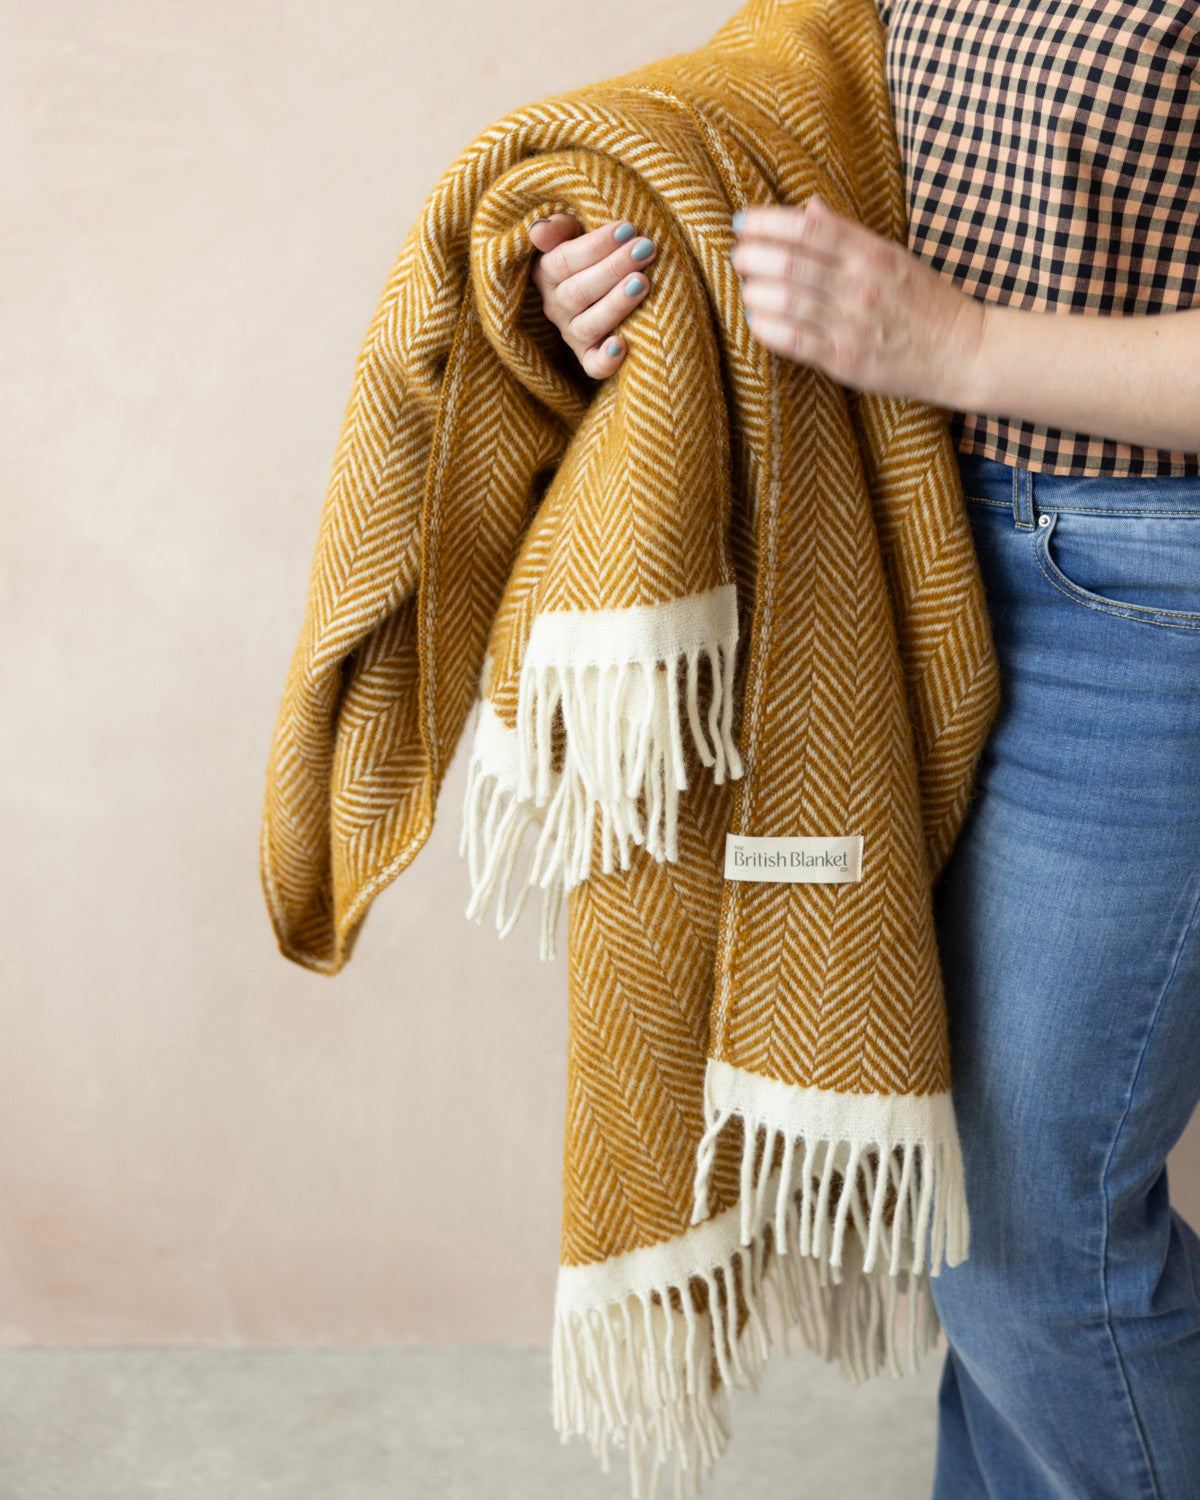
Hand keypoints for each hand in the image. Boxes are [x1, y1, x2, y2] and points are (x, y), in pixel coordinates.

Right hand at [529, 214, 657, 378]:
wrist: (610, 285)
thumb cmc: (595, 252)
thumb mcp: (574, 233)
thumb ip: (558, 229)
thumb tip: (538, 232)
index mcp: (547, 274)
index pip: (563, 261)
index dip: (595, 246)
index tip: (627, 228)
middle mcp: (556, 307)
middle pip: (578, 292)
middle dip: (613, 269)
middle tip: (645, 249)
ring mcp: (573, 335)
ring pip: (589, 325)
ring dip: (616, 304)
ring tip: (643, 283)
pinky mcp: (590, 358)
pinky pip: (594, 367)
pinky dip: (607, 360)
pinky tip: (623, 345)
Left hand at [730, 194, 986, 407]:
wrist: (964, 352)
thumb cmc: (925, 303)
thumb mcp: (893, 257)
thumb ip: (848, 234)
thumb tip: (808, 209)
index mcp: (872, 253)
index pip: (809, 227)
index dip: (768, 221)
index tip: (742, 220)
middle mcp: (862, 285)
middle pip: (791, 261)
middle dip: (752, 254)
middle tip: (737, 254)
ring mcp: (853, 324)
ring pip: (788, 300)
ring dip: (756, 291)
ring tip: (745, 286)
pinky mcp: (847, 361)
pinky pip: (796, 341)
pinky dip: (769, 328)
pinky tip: (756, 320)